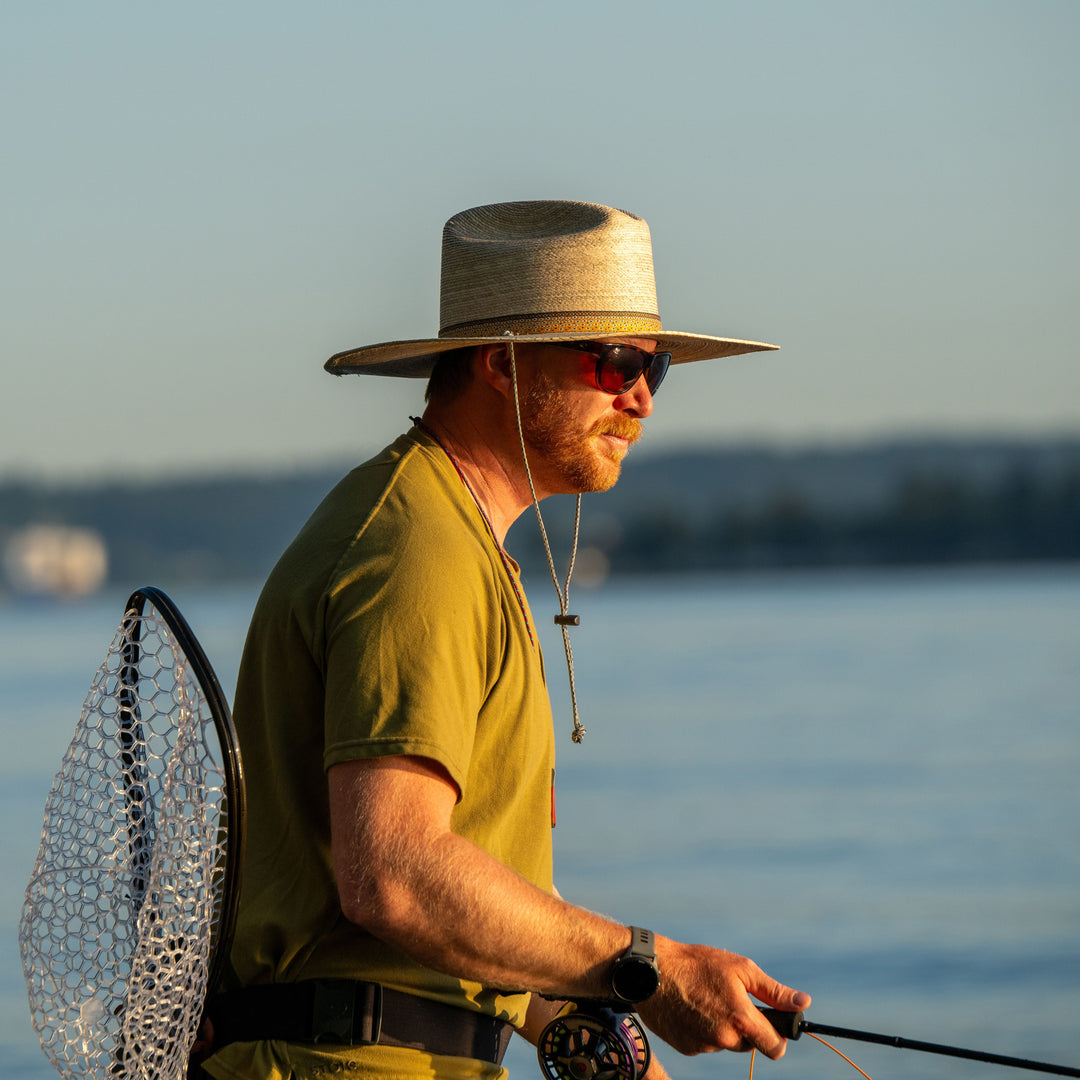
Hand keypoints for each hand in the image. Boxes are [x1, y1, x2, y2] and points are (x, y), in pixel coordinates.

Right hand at [637, 938, 809, 1059]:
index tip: (773, 1026)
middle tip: (729, 999)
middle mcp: (724, 1038)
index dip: (778, 1038)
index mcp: (741, 1019)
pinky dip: (703, 1030)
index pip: (775, 1048)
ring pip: (726, 1043)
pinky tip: (691, 1007)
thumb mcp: (740, 968)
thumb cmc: (697, 964)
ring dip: (723, 1027)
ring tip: (705, 998)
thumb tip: (803, 1003)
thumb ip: (774, 991)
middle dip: (746, 1027)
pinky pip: (705, 1044)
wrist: (652, 972)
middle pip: (749, 1044)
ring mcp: (703, 1046)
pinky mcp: (686, 1048)